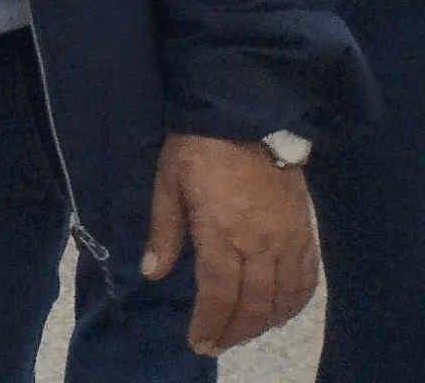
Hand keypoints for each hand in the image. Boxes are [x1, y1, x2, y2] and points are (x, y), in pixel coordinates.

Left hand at [142, 132, 318, 353]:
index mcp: (223, 234)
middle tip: (218, 343)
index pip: (220, 294)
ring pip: (283, 297)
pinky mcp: (303, 231)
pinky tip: (283, 310)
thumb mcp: (168, 184)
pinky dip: (296, 302)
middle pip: (254, 304)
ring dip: (265, 322)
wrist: (245, 115)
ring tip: (245, 331)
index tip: (200, 342)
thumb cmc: (197, 148)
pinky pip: (307, 278)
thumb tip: (151, 272)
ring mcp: (287, 239)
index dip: (211, 323)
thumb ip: (164, 232)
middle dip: (235, 330)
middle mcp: (261, 245)